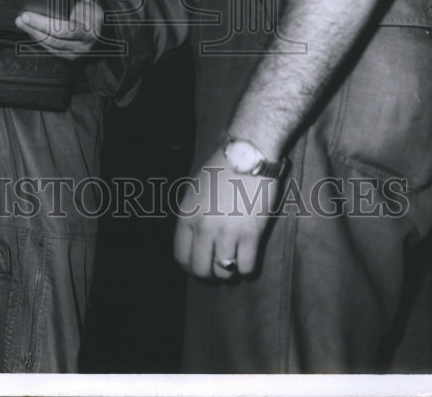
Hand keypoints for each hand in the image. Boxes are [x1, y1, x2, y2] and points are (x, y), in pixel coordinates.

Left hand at [15, 0, 103, 59]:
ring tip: (22, 22)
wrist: (101, 21)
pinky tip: (31, 30)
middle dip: (34, 28)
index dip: (43, 24)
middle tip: (21, 18)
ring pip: (51, 46)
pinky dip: (39, 40)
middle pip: (55, 39)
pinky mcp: (71, 56)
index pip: (65, 29)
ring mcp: (79, 51)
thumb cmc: (89, 5)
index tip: (27, 14)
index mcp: (91, 24)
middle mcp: (86, 41)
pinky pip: (52, 50)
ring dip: (33, 34)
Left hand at [173, 149, 280, 280]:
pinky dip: (247, 270)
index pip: (180, 256)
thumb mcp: (194, 190)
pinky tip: (248, 263)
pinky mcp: (250, 234)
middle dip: (208, 275)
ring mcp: (226, 232)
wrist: (247, 154)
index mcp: (186, 215)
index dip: (190, 267)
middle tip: (218, 272)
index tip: (200, 267)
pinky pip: (246, 267)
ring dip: (229, 274)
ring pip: (224, 272)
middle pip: (200, 269)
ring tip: (234, 266)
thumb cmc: (221, 168)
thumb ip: (192, 216)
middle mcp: (203, 227)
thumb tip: (194, 241)